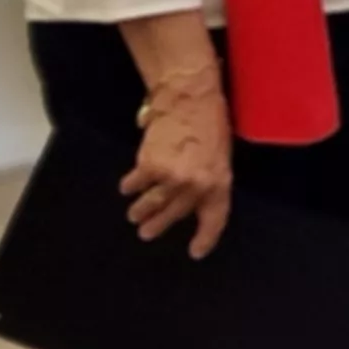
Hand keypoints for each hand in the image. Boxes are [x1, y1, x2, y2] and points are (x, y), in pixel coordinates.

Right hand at [118, 61, 234, 258]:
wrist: (189, 96)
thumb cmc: (211, 120)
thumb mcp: (221, 154)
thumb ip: (210, 176)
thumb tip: (193, 194)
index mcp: (220, 182)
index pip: (214, 219)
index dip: (205, 238)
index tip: (195, 252)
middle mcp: (196, 186)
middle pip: (175, 215)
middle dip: (159, 226)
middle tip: (147, 233)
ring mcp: (171, 178)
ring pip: (152, 204)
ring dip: (141, 212)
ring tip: (134, 216)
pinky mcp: (149, 167)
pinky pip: (136, 183)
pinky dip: (130, 186)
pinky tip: (126, 188)